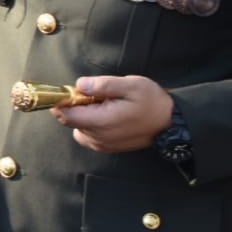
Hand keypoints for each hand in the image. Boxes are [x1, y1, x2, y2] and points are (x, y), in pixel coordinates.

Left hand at [52, 74, 173, 153]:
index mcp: (102, 122)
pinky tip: (105, 115)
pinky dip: (89, 124)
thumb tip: (79, 85)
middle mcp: (98, 137)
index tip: (72, 90)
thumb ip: (102, 85)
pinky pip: (86, 135)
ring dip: (83, 114)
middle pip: (69, 120)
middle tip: (95, 94)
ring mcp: (102, 144)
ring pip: (77, 127)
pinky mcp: (106, 147)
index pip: (65, 115)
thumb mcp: (130, 85)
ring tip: (104, 105)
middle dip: (75, 105)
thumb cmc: (151, 102)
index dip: (62, 101)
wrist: (170, 123)